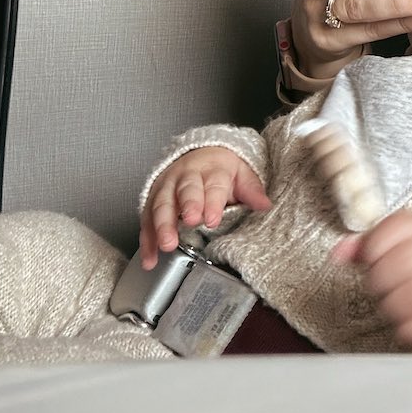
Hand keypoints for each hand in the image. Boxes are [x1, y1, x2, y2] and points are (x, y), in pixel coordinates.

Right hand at [139, 147, 271, 268]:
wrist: (200, 154)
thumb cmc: (221, 169)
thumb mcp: (241, 174)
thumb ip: (251, 190)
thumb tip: (264, 204)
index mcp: (211, 169)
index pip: (212, 185)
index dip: (212, 202)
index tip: (213, 219)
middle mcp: (185, 176)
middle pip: (184, 191)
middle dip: (186, 206)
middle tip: (190, 222)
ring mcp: (167, 187)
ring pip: (161, 204)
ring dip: (162, 225)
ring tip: (167, 244)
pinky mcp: (152, 201)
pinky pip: (147, 219)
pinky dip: (147, 240)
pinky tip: (150, 258)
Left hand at [332, 211, 411, 348]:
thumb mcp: (400, 244)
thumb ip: (367, 246)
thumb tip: (340, 252)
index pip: (395, 228)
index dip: (372, 250)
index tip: (369, 264)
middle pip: (404, 262)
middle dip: (381, 283)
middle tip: (379, 291)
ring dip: (395, 308)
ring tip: (391, 309)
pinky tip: (406, 327)